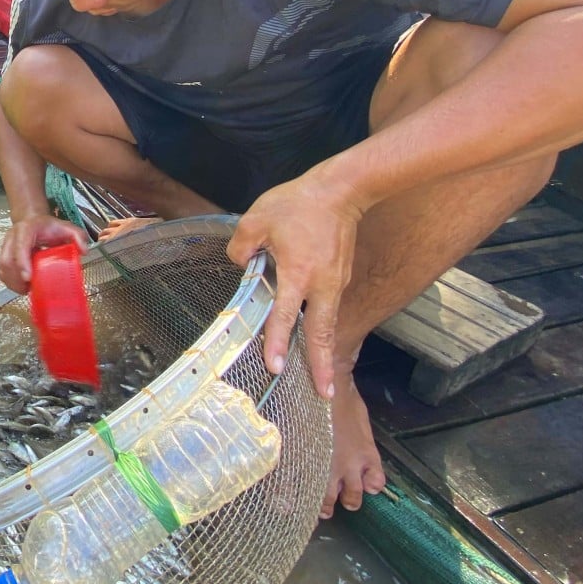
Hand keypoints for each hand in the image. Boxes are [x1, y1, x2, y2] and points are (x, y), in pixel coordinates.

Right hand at [0, 215, 88, 293]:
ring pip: (3, 268)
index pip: (20, 246)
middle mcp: (12, 238)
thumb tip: (83, 251)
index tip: (28, 278)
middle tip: (30, 288)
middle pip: (7, 261)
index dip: (22, 263)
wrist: (32, 219)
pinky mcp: (4, 256)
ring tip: (27, 290)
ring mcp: (6, 247)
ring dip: (13, 283)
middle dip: (16, 279)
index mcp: (26, 230)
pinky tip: (21, 287)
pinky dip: (10, 283)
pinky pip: (2, 272)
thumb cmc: (47, 226)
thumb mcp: (66, 227)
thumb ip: (77, 236)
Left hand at [225, 167, 365, 400]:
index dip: (279, 342)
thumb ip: (241, 247)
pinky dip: (323, 327)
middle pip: (321, 333)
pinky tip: (314, 339)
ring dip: (324, 351)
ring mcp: (336, 281)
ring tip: (323, 379)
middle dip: (322, 365)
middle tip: (324, 394)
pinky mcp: (340, 276)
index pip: (285, 315)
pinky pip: (329, 307)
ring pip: (328, 323)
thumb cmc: (298, 203)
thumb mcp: (256, 219)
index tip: (276, 367)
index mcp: (299, 273)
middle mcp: (322, 284)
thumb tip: (240, 265)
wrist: (341, 190)